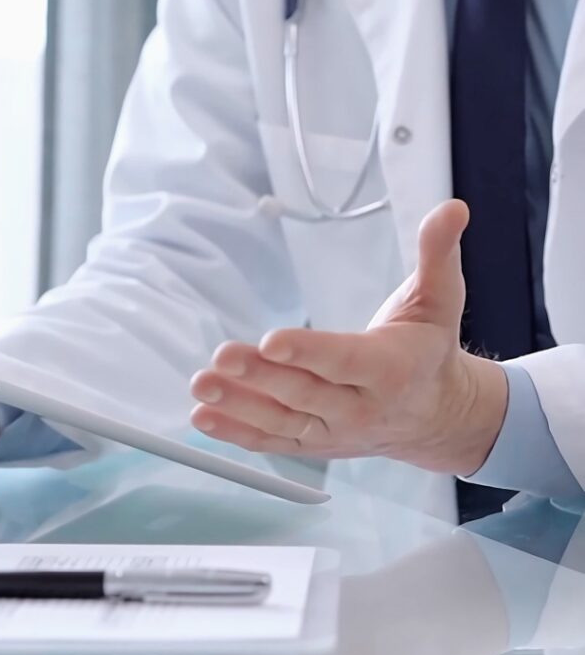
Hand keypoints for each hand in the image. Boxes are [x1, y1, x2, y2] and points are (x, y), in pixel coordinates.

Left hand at [190, 200, 508, 475]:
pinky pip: (271, 442)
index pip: (343, 361)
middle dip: (260, 376)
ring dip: (237, 406)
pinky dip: (236, 432)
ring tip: (203, 385)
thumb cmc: (428, 352)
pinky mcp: (313, 445)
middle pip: (304, 392)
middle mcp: (360, 407)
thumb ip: (437, 253)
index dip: (307, 352)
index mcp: (391, 369)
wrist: (436, 415)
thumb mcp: (440, 299)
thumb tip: (450, 209)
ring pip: (281, 421)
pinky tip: (204, 416)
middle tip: (221, 357)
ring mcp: (334, 431)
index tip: (271, 340)